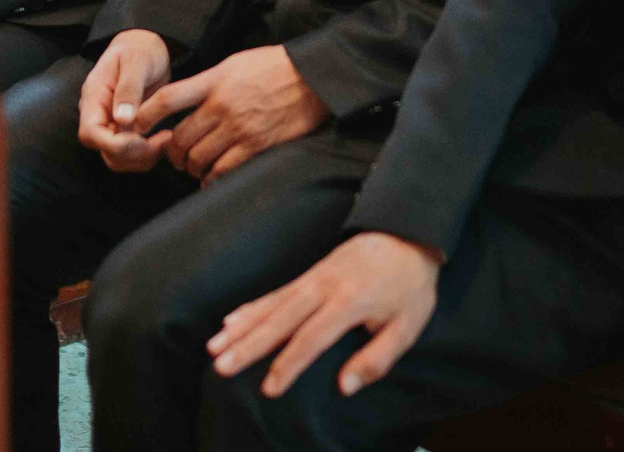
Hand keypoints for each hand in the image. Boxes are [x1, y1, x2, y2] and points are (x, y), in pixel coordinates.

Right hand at [77, 30, 174, 172]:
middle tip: (163, 140)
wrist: (145, 47)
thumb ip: (128, 88)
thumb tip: (122, 119)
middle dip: (134, 154)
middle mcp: (99, 115)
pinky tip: (164, 140)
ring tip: (167, 140)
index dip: (113, 144)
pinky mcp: (127, 130)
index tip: (140, 139)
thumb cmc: (139, 48)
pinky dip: (148, 154)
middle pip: (105, 152)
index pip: (90, 133)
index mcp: (94, 97)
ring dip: (143, 158)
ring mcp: (112, 124)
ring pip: (118, 158)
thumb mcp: (136, 61)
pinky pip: (132, 154)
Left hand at [133, 44, 328, 183]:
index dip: (145, 115)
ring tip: (195, 168)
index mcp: (213, 81)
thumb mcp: (234, 64)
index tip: (136, 126)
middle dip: (172, 154)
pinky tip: (212, 179)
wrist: (312, 77)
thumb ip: (209, 82)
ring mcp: (239, 128)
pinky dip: (212, 180)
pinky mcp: (257, 146)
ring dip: (192, 168)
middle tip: (174, 157)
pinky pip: (224, 171)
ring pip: (199, 159)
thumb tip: (187, 99)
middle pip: (180, 138)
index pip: (168, 99)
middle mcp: (221, 106)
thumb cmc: (273, 67)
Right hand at [208, 231, 441, 399]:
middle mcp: (323, 287)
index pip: (312, 337)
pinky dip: (250, 308)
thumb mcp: (407, 326)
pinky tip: (230, 321)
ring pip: (270, 305)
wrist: (405, 234)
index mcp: (349, 301)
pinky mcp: (307, 275)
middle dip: (248, 346)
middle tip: (221, 366)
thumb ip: (377, 358)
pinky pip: (273, 294)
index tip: (269, 389)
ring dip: (240, 327)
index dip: (289, 364)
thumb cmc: (409, 287)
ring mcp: (312, 278)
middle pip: (279, 319)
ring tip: (214, 347)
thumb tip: (345, 387)